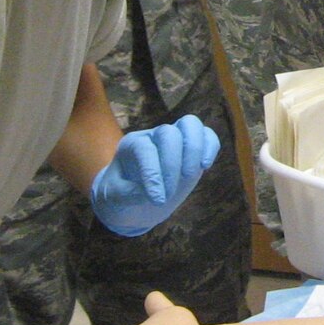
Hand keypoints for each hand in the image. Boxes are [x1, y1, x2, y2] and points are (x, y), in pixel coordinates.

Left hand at [90, 116, 219, 237]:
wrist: (132, 200)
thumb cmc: (120, 195)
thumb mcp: (113, 197)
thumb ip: (127, 193)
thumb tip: (151, 192)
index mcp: (132, 145)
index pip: (146, 150)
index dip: (153, 174)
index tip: (157, 201)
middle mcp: (154, 137)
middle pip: (169, 132)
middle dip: (172, 165)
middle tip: (169, 195)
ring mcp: (175, 141)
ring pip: (191, 124)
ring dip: (195, 149)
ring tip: (191, 174)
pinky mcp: (192, 150)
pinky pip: (207, 135)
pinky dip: (210, 147)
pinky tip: (205, 167)